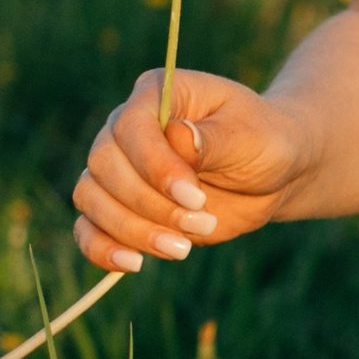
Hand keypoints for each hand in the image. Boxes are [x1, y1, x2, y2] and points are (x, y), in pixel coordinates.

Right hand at [72, 67, 310, 275]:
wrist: (271, 175)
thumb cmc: (266, 143)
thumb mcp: (254, 136)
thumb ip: (216, 137)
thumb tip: (177, 137)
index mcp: (157, 94)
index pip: (130, 126)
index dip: (155, 166)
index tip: (195, 197)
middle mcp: (127, 128)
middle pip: (104, 165)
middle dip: (149, 203)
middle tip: (204, 220)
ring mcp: (121, 169)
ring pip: (91, 198)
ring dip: (132, 229)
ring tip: (183, 247)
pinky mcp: (122, 208)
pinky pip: (88, 228)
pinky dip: (102, 249)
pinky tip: (134, 264)